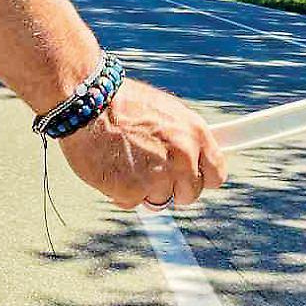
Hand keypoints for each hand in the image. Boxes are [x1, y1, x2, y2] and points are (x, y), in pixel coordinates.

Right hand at [57, 79, 226, 208]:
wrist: (89, 103)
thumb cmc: (121, 102)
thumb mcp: (166, 112)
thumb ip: (183, 140)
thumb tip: (190, 160)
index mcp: (195, 134)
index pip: (216, 175)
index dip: (199, 178)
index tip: (188, 178)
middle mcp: (183, 157)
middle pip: (189, 194)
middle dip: (170, 188)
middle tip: (148, 170)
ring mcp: (159, 176)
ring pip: (159, 201)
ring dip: (142, 189)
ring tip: (124, 161)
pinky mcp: (133, 190)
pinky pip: (131, 203)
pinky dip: (119, 192)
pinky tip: (111, 168)